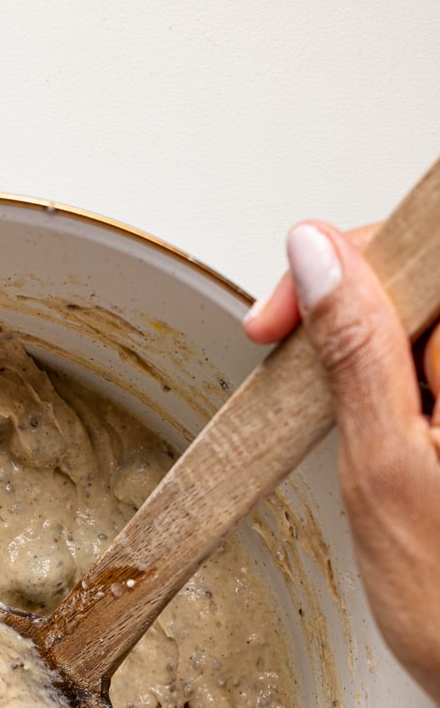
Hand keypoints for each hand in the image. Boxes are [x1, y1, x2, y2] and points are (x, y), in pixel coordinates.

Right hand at [243, 221, 439, 703]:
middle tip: (291, 350)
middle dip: (353, 299)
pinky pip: (435, 366)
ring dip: (374, 346)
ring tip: (347, 412)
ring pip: (427, 320)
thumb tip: (318, 256)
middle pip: (425, 274)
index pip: (423, 240)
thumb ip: (352, 349)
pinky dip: (400, 380)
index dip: (347, 256)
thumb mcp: (383, 467)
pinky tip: (385, 424)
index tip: (283, 314)